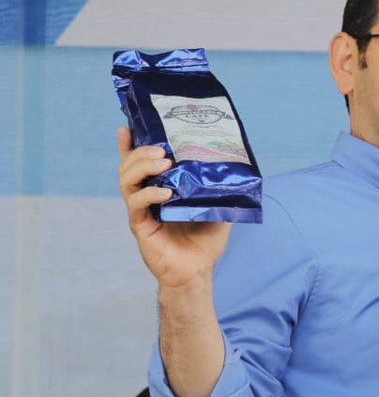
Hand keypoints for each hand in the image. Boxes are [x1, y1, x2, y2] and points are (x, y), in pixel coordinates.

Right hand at [117, 126, 231, 288]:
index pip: (138, 163)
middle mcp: (145, 197)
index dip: (129, 145)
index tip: (125, 126)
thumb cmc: (205, 240)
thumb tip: (235, 168)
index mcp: (158, 189)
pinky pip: (137, 205)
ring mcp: (141, 212)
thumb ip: (220, 189)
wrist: (197, 270)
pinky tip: (165, 192)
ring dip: (143, 167)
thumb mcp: (218, 207)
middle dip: (141, 152)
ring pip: (127, 181)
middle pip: (128, 167)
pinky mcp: (141, 226)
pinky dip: (150, 194)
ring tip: (164, 163)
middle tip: (162, 149)